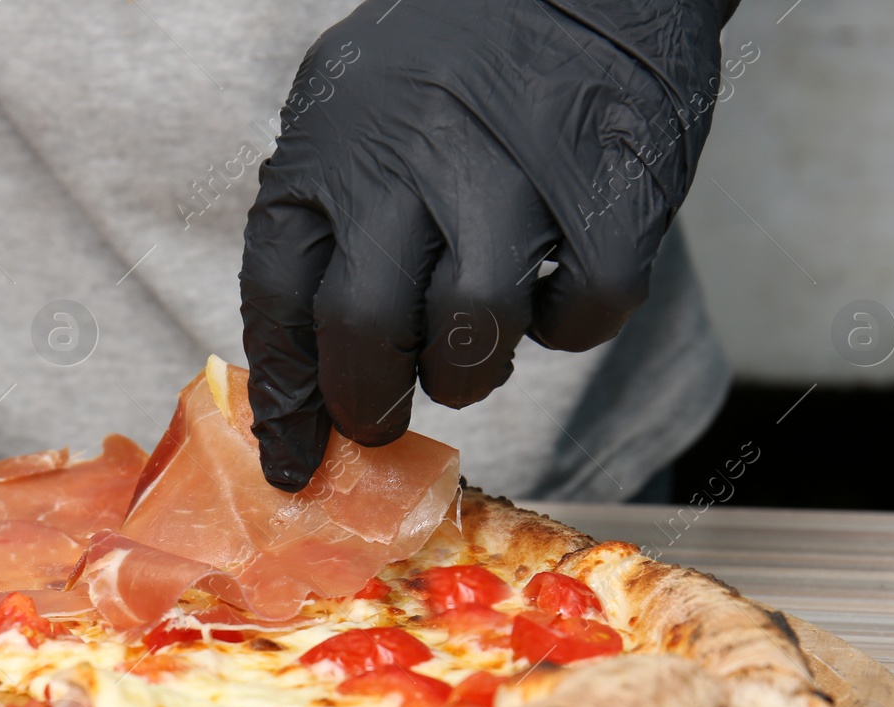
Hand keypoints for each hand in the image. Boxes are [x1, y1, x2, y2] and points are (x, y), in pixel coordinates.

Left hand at [240, 0, 734, 490]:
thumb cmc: (448, 59)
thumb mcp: (349, 112)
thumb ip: (322, 227)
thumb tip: (298, 375)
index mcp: (332, 145)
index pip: (282, 298)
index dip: (285, 398)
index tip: (293, 460)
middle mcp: (410, 157)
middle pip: (368, 331)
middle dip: (368, 405)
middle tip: (381, 419)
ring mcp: (513, 173)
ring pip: (475, 334)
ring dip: (470, 372)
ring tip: (472, 344)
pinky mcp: (611, 189)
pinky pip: (583, 313)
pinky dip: (567, 325)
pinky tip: (552, 287)